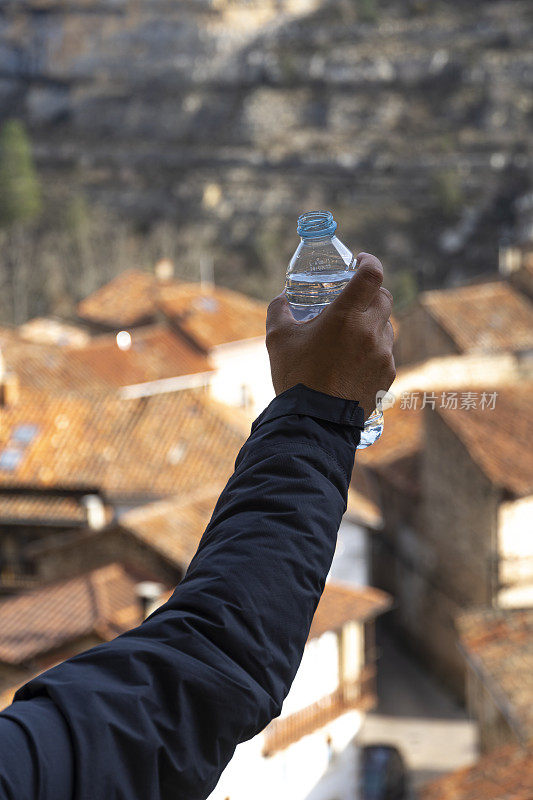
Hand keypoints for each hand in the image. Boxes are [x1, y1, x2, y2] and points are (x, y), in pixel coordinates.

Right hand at [266, 253, 395, 419]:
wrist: (314, 422)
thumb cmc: (295, 377)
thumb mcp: (277, 339)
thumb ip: (280, 310)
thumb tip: (282, 298)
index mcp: (345, 316)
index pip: (372, 274)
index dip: (368, 261)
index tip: (359, 261)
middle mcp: (370, 331)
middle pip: (383, 297)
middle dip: (370, 292)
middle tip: (353, 297)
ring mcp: (383, 354)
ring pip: (386, 326)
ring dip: (372, 323)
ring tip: (349, 336)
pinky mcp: (387, 375)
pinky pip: (385, 353)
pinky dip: (373, 350)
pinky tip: (353, 361)